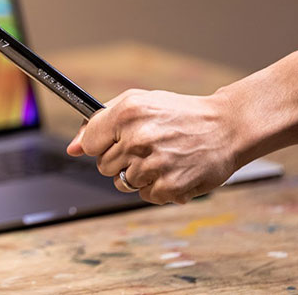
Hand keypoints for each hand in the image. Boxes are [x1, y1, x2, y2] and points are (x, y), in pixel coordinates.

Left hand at [66, 89, 238, 204]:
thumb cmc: (177, 114)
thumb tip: (72, 148)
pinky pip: (144, 195)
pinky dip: (156, 187)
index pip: (88, 142)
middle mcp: (138, 139)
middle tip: (145, 147)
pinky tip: (172, 169)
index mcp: (127, 114)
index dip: (99, 143)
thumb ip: (99, 121)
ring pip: (122, 183)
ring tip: (161, 157)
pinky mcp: (170, 187)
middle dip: (119, 158)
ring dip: (137, 174)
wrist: (226, 127)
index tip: (113, 140)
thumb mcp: (137, 102)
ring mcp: (154, 165)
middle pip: (103, 165)